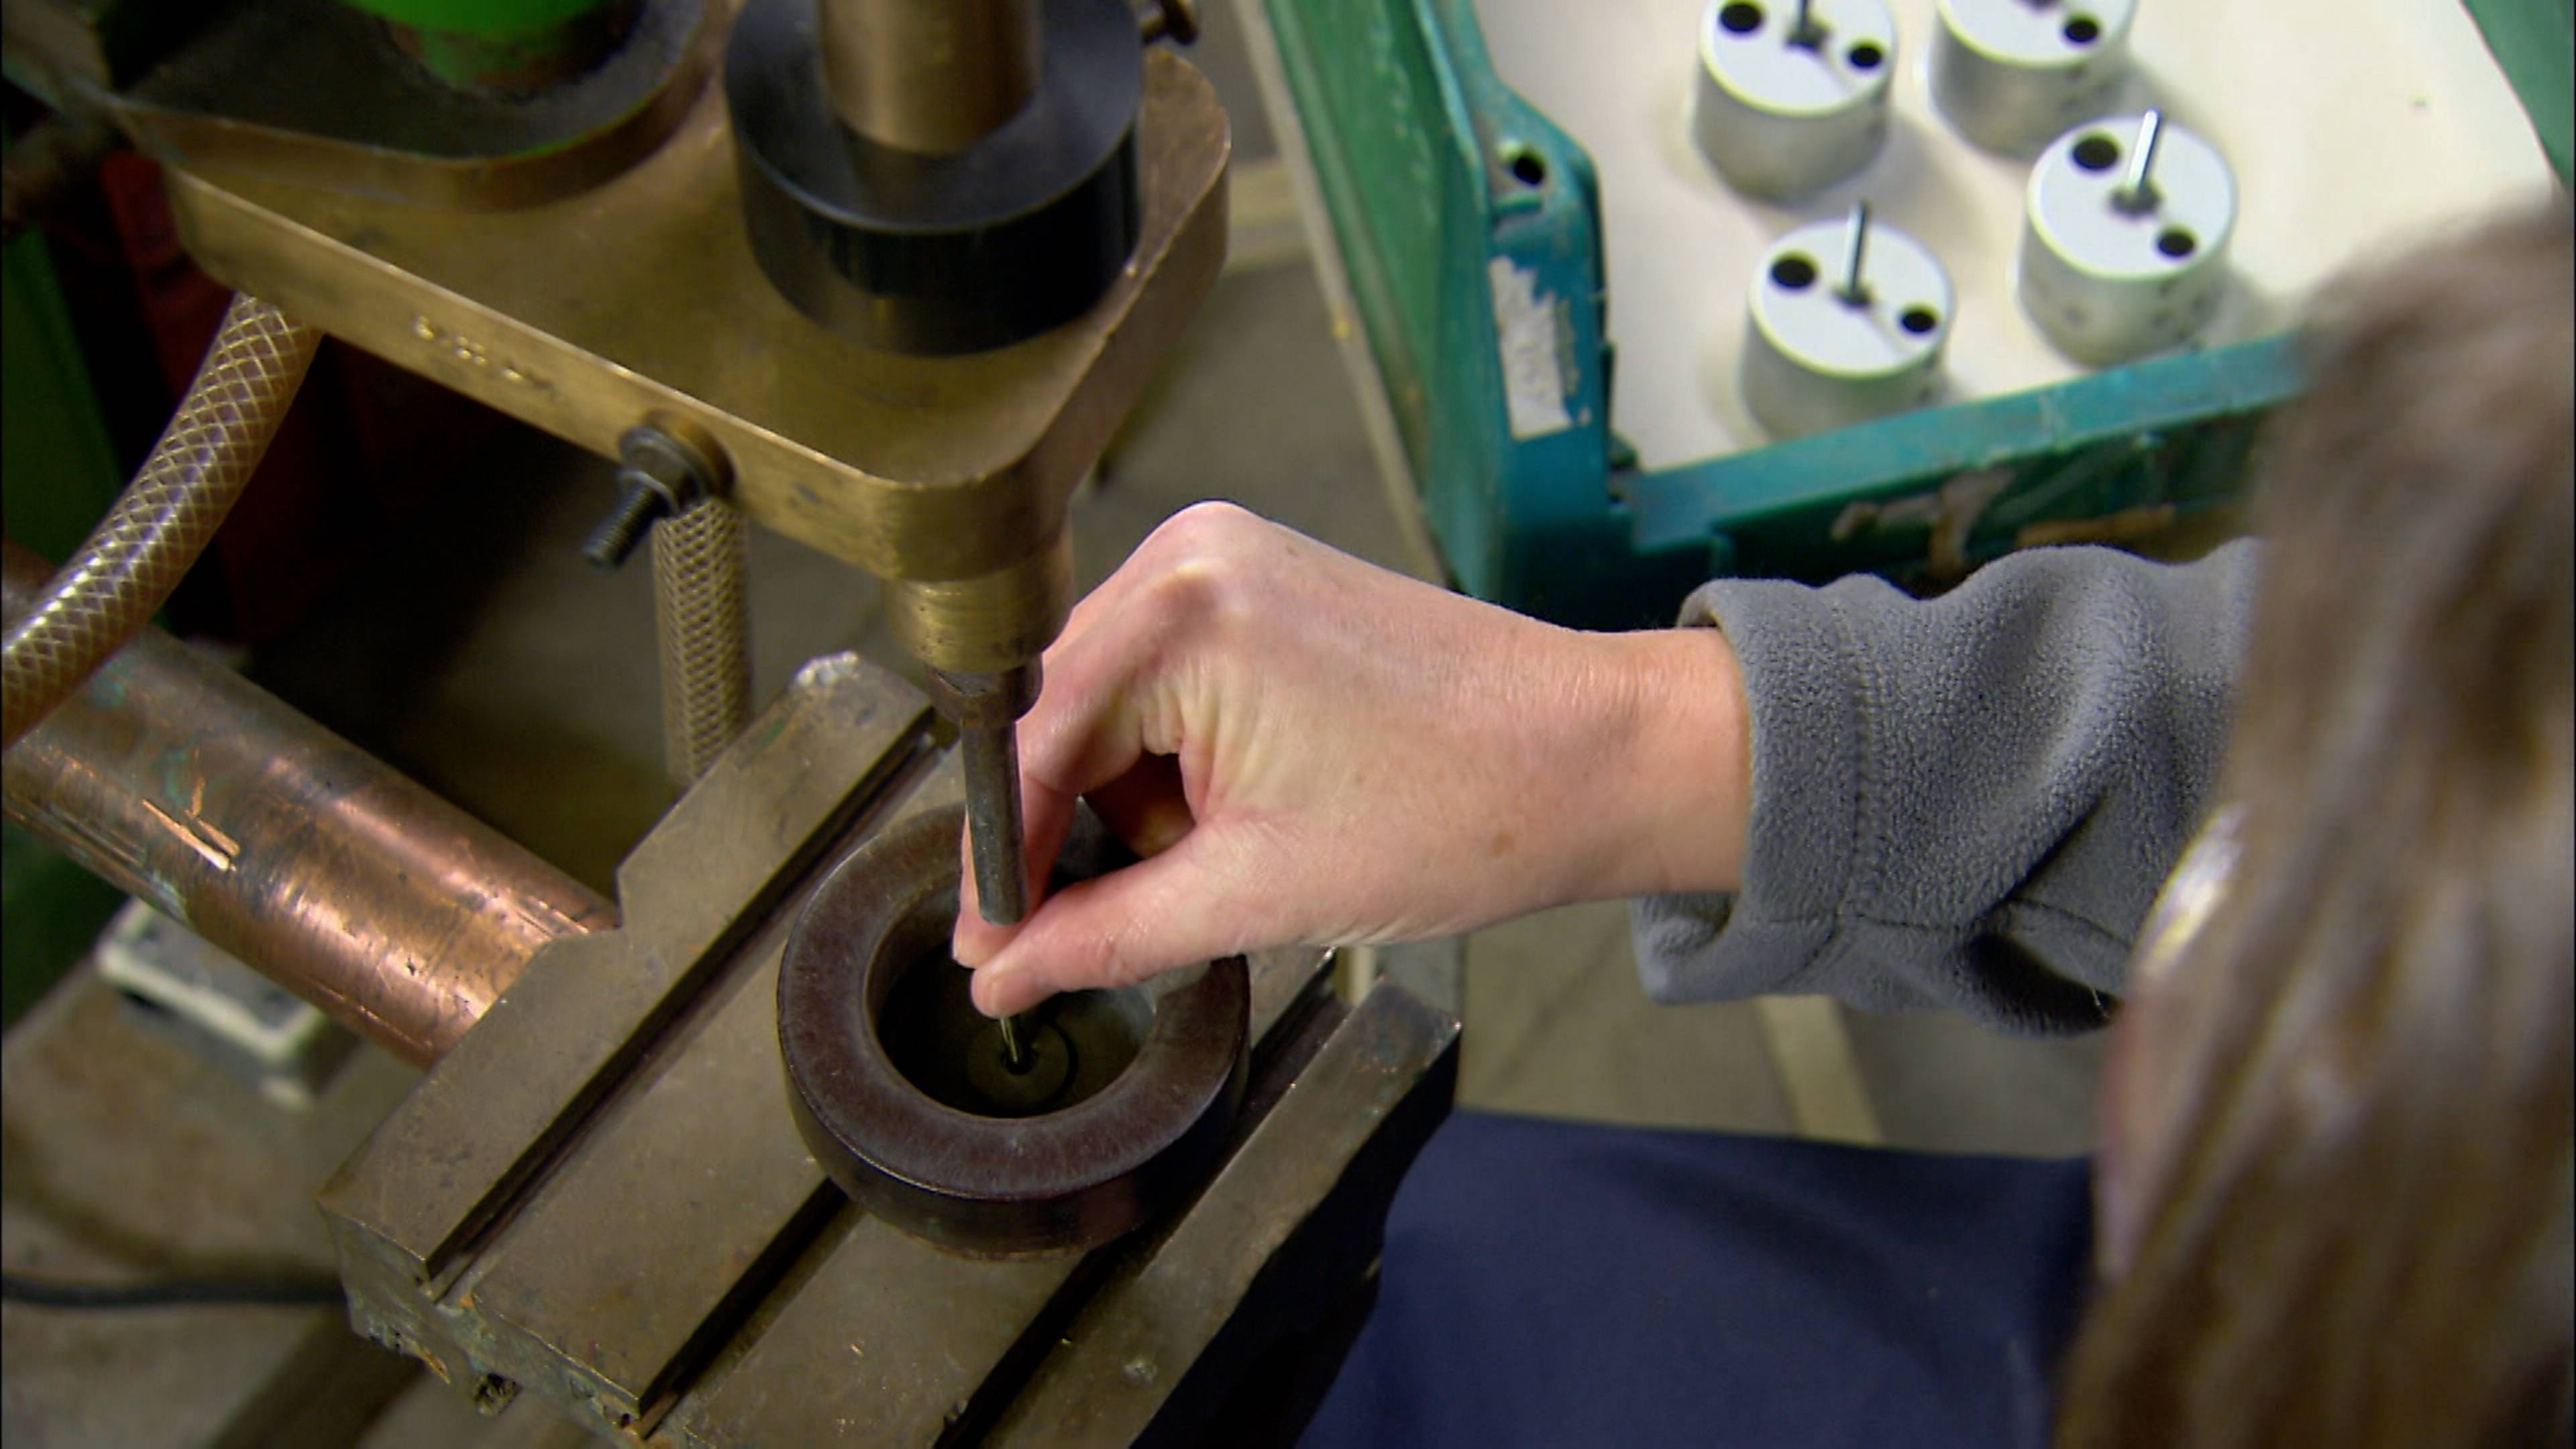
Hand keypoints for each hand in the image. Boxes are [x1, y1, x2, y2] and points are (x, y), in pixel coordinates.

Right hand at [954, 502, 1750, 1016]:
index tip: (987, 945)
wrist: (1595, 758)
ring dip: (1129, 795)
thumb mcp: (1256, 893)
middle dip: (1069, 828)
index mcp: (1180, 612)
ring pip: (1107, 702)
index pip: (1027, 747)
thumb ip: (1105, 933)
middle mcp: (1189, 555)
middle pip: (1057, 716)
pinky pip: (1162, 674)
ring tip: (1222, 856)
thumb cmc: (1464, 809)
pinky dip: (1173, 754)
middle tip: (1092, 929)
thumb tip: (1003, 972)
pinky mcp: (1261, 577)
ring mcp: (1226, 555)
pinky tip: (1234, 810)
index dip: (1000, 860)